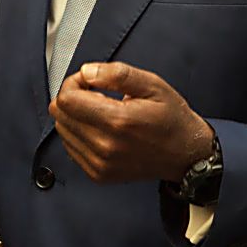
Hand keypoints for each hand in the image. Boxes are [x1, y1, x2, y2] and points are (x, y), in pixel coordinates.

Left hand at [49, 61, 213, 183]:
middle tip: (95, 94)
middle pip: (60, 114)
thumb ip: (117, 74)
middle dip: (73, 97)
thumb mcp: (152, 85)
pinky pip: (70, 148)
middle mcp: (106, 146)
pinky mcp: (98, 174)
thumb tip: (87, 72)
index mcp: (118, 121)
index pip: (66, 99)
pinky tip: (100, 129)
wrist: (186, 155)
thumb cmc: (172, 119)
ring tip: (101, 112)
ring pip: (62, 131)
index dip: (74, 83)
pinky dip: (79, 134)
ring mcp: (100, 164)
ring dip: (75, 116)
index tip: (89, 81)